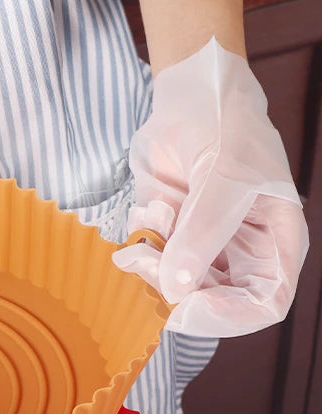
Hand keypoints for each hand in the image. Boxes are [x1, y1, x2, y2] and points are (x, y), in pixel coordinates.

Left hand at [112, 38, 309, 337]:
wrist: (190, 99)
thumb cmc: (227, 126)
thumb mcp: (224, 174)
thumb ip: (203, 232)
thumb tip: (178, 288)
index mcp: (274, 242)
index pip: (265, 304)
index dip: (228, 315)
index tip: (187, 301)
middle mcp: (240, 255)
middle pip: (212, 305)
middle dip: (176, 291)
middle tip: (148, 260)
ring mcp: (201, 251)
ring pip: (174, 289)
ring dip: (151, 269)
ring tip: (149, 221)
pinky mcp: (168, 242)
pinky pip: (149, 267)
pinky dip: (138, 251)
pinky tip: (146, 212)